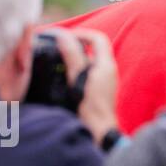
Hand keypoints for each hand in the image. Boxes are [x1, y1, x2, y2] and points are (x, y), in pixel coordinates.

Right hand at [50, 27, 119, 142]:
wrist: (99, 131)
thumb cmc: (90, 106)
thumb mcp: (77, 78)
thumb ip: (72, 57)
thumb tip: (64, 37)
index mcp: (106, 64)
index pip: (98, 38)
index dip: (82, 33)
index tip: (66, 37)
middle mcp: (108, 70)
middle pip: (93, 49)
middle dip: (75, 46)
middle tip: (58, 48)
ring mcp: (104, 80)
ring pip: (88, 62)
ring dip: (74, 59)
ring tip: (57, 62)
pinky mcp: (98, 90)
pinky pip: (87, 74)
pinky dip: (75, 71)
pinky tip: (62, 78)